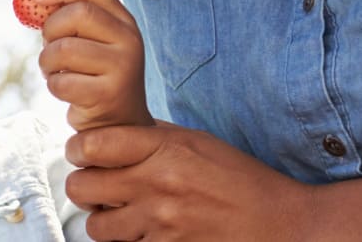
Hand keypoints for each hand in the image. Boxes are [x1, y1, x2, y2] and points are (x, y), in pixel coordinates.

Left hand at [35, 0, 152, 128]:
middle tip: (48, 47)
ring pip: (63, 49)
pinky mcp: (108, 94)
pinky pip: (62, 81)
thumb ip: (72, 18)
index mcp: (125, 22)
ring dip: (47, 62)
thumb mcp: (92, 43)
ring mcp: (122, 67)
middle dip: (51, 30)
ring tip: (56, 72)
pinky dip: (54, 86)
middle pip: (77, 15)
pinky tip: (66, 90)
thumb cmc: (95, 76)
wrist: (119, 124)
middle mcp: (130, 40)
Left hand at [65, 122, 315, 240]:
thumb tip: (114, 130)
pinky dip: (127, 241)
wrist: (283, 224)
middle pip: (81, 187)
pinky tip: (142, 230)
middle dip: (82, 185)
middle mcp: (158, 186)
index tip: (82, 153)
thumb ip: (155, 136)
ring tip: (118, 212)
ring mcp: (161, 223)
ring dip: (102, 219)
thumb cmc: (242, 180)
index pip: (92, 145)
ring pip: (96, 226)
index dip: (78, 149)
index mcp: (166, 150)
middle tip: (94, 184)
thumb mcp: (200, 142)